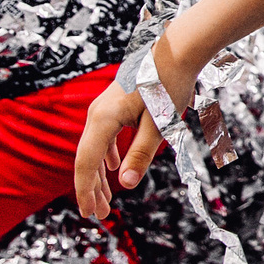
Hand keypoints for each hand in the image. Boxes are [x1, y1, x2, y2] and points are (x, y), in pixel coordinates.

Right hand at [74, 0, 263, 218]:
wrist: (175, 49)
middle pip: (87, 158)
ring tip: (106, 198)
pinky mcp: (114, 103)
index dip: (87, 191)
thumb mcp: (158, 124)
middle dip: (92, 188)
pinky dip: (106, 155)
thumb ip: (140, 155)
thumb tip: (125, 185)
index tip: (91, 213)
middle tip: (99, 214)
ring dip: (100, 175)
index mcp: (102, 120)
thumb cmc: (169, 84)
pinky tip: (113, 167)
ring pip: (94, 148)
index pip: (87, 164)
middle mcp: (96, 113)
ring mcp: (103, 107)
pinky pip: (103, 136)